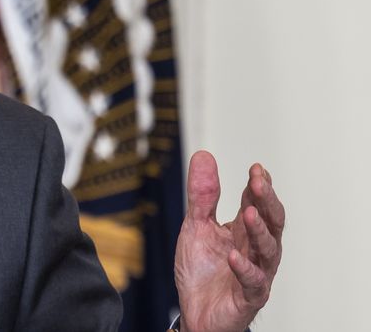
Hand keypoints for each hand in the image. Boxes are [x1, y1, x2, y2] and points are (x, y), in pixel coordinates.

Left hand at [174, 150, 283, 331]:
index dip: (259, 186)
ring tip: (248, 213)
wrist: (195, 312)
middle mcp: (255, 250)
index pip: (257, 204)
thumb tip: (203, 155)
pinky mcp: (248, 297)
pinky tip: (233, 255)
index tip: (256, 168)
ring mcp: (255, 273)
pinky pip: (252, 282)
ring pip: (268, 250)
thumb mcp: (196, 225)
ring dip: (259, 231)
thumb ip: (202, 195)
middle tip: (258, 183)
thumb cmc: (201, 270)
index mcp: (244, 231)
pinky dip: (244, 268)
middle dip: (266, 202)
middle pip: (271, 223)